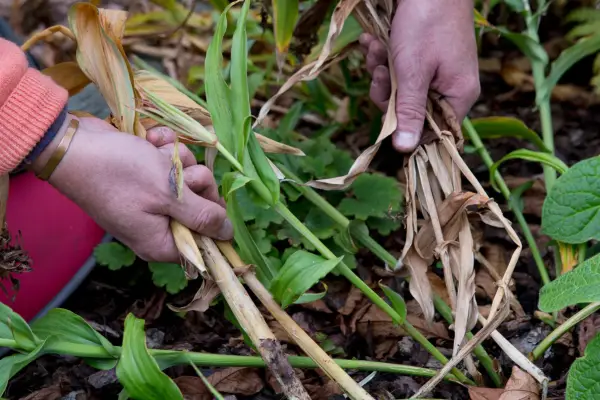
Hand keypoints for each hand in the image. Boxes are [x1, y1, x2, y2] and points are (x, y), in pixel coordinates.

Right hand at [32, 115, 232, 262]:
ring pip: (188, 177)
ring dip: (177, 159)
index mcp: (162, 242)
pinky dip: (162, 149)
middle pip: (201, 205)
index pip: (206, 240)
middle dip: (194, 179)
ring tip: (156, 155)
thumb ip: (202, 216)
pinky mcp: (145, 177)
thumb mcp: (169, 195)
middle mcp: (157, 225)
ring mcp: (150, 200)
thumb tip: (228, 234)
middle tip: (177, 171)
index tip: (205, 195)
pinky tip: (149, 143)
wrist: (73, 145)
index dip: (213, 215)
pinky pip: (170, 162)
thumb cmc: (121, 173)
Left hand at [360, 0, 479, 151]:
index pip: (433, 132)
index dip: (406, 130)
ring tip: (376, 48)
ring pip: (398, 90)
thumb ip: (409, 111)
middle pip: (409, 111)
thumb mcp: (413, 72)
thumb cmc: (427, 23)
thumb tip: (405, 151)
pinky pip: (397, 70)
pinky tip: (373, 41)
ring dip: (381, 70)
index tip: (387, 116)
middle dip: (388, 92)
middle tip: (380, 72)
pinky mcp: (421, 58)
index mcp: (457, 96)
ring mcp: (435, 72)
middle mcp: (449, 88)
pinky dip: (382, 57)